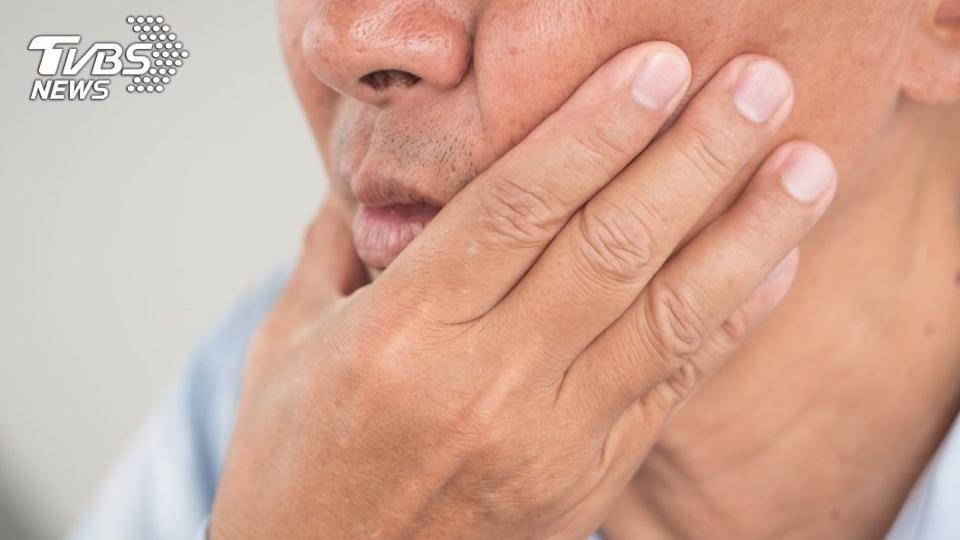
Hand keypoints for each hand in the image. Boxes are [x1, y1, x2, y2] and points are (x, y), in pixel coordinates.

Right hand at [211, 42, 835, 538]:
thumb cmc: (295, 467)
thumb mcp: (290, 345)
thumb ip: (336, 250)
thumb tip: (371, 181)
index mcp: (401, 334)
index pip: (517, 206)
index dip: (596, 129)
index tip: (659, 68)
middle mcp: (483, 383)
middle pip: (611, 246)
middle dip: (695, 155)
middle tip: (758, 84)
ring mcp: (548, 442)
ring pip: (667, 317)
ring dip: (747, 233)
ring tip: (806, 167)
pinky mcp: (586, 483)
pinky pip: (675, 386)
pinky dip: (733, 321)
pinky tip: (779, 264)